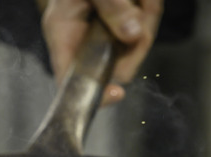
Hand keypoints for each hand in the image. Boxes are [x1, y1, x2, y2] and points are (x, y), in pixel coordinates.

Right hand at [41, 0, 162, 104]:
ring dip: (146, 19)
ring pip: (134, 48)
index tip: (115, 94)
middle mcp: (80, 41)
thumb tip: (132, 35)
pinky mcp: (118, 30)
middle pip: (114, 66)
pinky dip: (148, 9)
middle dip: (136, 45)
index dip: (93, 93)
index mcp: (62, 34)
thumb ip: (111, 7)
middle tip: (142, 10)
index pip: (70, 80)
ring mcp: (101, 37)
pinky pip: (142, 31)